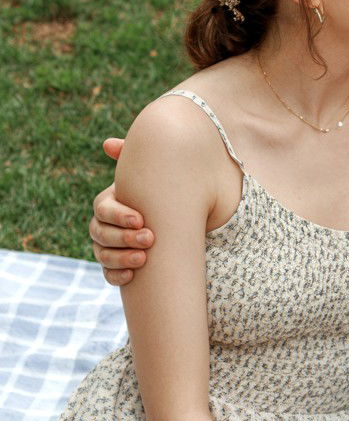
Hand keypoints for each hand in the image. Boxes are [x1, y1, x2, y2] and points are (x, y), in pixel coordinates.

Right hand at [90, 139, 154, 285]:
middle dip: (123, 237)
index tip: (141, 219)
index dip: (119, 215)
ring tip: (144, 258)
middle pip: (100, 233)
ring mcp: (107, 247)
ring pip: (102, 254)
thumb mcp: (153, 176)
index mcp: (110, 202)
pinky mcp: (116, 266)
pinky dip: (117, 276)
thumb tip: (108, 144)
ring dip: (120, 257)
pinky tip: (132, 276)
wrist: (176, 220)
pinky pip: (108, 274)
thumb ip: (136, 158)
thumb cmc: (162, 194)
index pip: (102, 209)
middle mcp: (103, 225)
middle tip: (149, 239)